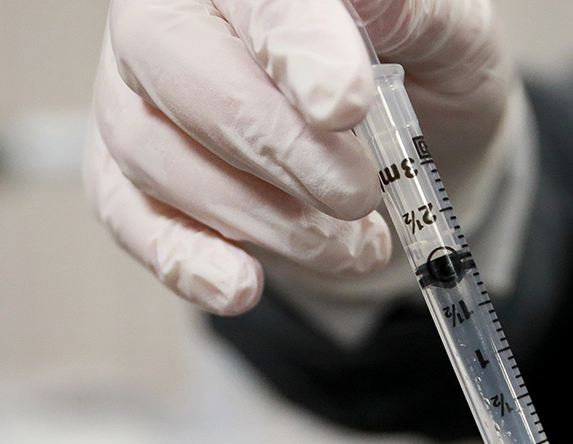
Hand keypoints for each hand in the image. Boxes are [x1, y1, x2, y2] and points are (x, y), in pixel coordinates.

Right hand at [87, 0, 515, 313]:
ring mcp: (135, 91)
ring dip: (259, 217)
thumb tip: (370, 1)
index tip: (346, 107)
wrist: (403, 145)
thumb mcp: (448, 35)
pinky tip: (242, 286)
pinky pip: (126, 216)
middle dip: (279, 147)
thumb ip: (411, 12)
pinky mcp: (124, 172)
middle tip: (358, 194)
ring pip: (154, 151)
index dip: (296, 49)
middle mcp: (171, 12)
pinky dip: (185, 260)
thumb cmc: (419, 69)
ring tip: (351, 244)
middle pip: (179, 67)